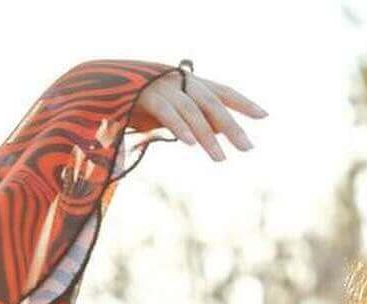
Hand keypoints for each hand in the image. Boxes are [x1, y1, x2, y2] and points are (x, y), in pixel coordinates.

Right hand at [130, 67, 267, 161]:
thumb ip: (196, 119)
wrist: (102, 90)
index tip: (264, 116)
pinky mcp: (144, 96)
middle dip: (231, 126)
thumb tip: (220, 132)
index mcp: (189, 83)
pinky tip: (191, 144)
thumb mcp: (175, 114)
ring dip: (208, 136)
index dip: (243, 102)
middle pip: (212, 103)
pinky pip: (167, 112)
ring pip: (192, 111)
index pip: (222, 90)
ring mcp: (162, 86)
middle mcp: (179, 81)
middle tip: (247, 148)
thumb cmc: (143, 105)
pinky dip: (179, 127)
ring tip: (221, 159)